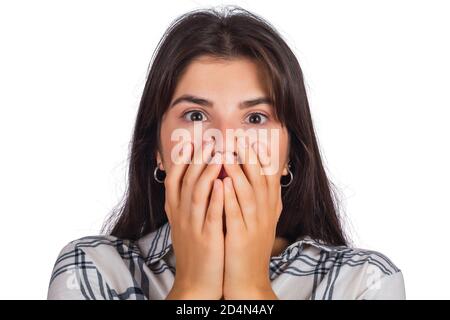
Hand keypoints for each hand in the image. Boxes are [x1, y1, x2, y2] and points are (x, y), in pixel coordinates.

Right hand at [164, 140, 224, 299]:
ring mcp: (192, 225)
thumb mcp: (186, 222)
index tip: (190, 140)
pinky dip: (216, 198)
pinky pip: (210, 215)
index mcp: (175, 209)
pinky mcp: (206, 238)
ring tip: (218, 153)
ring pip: (197, 193)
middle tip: (210, 139)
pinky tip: (224, 183)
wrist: (196, 281)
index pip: (174, 178)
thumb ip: (190, 200)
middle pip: (186, 180)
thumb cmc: (195, 248)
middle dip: (197, 158)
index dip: (182, 158)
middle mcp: (181, 214)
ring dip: (207, 172)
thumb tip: (199, 177)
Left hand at [222, 137, 281, 299]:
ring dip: (238, 171)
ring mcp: (254, 225)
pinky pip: (236, 213)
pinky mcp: (241, 237)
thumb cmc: (250, 246)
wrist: (248, 279)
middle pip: (260, 179)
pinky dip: (230, 196)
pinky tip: (222, 181)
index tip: (251, 137)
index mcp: (270, 207)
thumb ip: (260, 197)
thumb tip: (255, 173)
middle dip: (248, 156)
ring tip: (227, 152)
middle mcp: (265, 214)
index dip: (261, 156)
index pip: (269, 176)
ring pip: (248, 192)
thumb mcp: (260, 219)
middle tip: (237, 136)